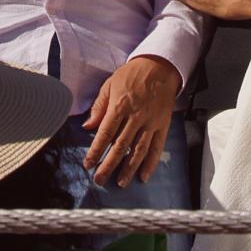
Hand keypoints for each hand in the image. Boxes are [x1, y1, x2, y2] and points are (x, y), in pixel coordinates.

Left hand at [81, 55, 181, 187]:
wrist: (159, 66)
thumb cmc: (132, 74)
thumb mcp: (110, 84)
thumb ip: (99, 106)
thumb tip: (87, 126)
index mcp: (120, 106)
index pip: (105, 133)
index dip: (96, 151)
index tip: (88, 164)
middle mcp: (135, 117)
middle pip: (120, 146)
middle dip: (109, 165)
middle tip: (100, 180)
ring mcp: (151, 122)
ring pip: (138, 150)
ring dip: (129, 168)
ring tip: (121, 183)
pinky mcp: (163, 125)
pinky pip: (157, 147)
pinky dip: (151, 163)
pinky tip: (144, 175)